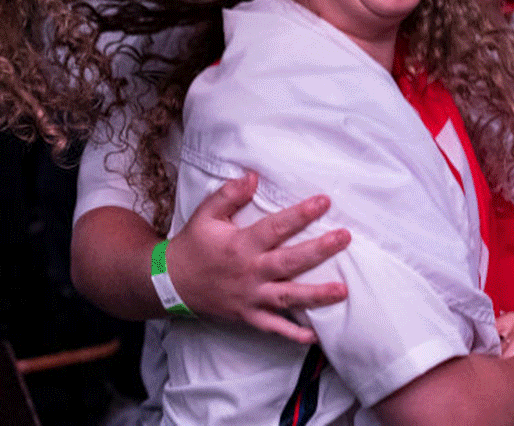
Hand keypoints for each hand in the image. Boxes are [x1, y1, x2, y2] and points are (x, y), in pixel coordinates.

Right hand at [167, 172, 350, 338]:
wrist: (169, 283)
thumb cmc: (193, 245)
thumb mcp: (206, 214)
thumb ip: (230, 194)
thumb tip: (253, 176)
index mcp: (241, 245)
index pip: (276, 227)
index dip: (301, 214)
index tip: (324, 201)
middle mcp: (249, 272)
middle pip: (290, 262)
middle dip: (319, 250)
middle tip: (344, 238)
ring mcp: (250, 297)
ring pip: (288, 297)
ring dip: (316, 295)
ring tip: (342, 290)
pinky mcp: (247, 315)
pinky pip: (273, 327)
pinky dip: (294, 334)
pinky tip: (315, 337)